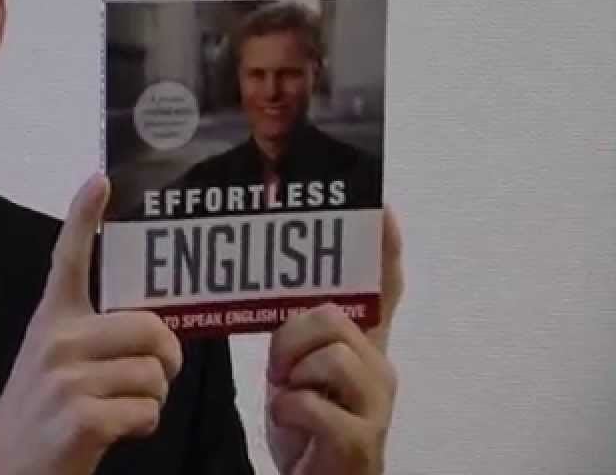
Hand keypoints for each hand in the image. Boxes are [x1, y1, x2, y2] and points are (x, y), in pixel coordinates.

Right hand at [0, 174, 182, 474]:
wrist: (4, 471)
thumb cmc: (40, 416)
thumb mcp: (52, 363)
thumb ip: (91, 337)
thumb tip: (153, 330)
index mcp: (51, 321)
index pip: (68, 259)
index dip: (84, 216)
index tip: (100, 179)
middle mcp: (56, 340)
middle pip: (151, 327)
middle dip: (166, 359)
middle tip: (153, 378)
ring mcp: (67, 378)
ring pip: (155, 373)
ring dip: (152, 400)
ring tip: (120, 410)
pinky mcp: (81, 416)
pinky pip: (147, 410)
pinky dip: (143, 427)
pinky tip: (114, 433)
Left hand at [264, 206, 404, 474]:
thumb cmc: (307, 425)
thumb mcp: (299, 370)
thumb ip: (299, 331)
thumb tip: (268, 283)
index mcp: (364, 348)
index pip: (382, 292)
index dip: (382, 252)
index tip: (381, 211)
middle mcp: (379, 369)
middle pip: (334, 317)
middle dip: (291, 337)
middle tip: (279, 370)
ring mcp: (376, 406)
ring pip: (330, 355)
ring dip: (291, 376)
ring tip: (289, 397)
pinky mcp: (362, 440)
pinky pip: (315, 404)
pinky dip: (290, 411)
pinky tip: (291, 422)